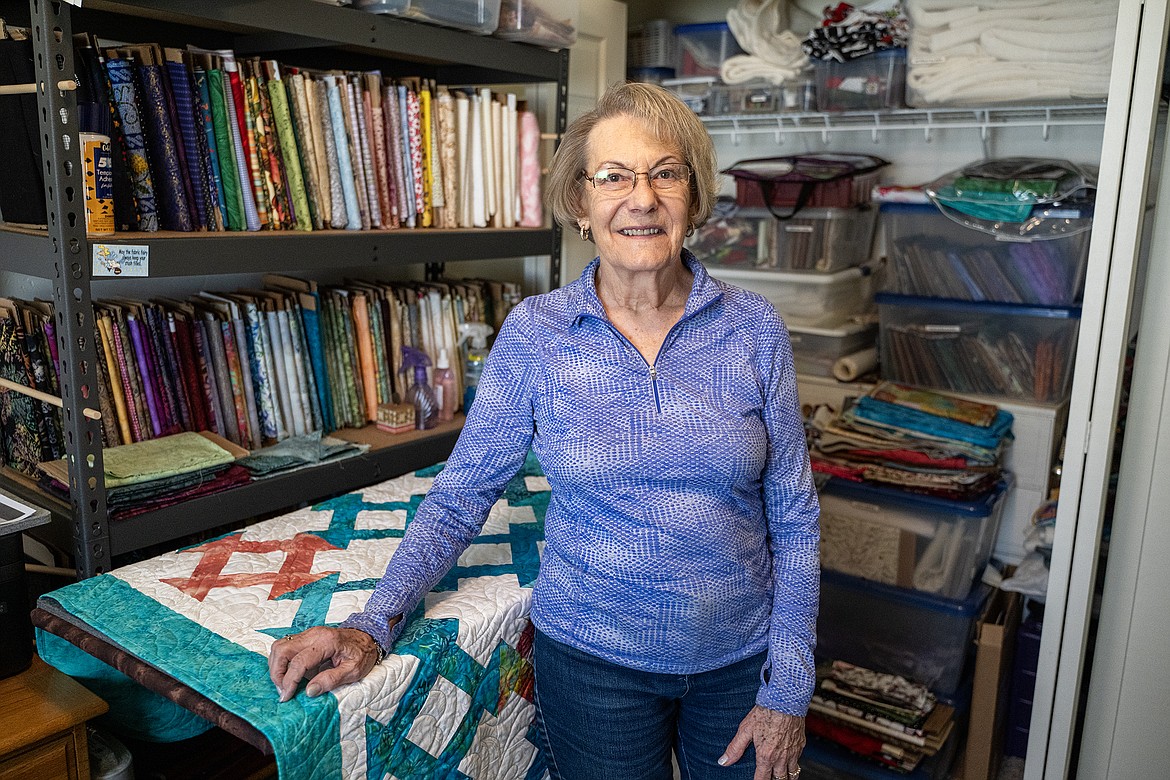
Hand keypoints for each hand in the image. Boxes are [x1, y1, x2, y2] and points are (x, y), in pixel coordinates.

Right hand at [268, 626, 383, 701]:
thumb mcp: (354, 671)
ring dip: (277, 666)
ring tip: (285, 684)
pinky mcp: (306, 637)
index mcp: (327, 642)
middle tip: (283, 690)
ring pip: (280, 646)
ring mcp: (309, 633)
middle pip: (282, 649)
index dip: (289, 681)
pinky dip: (282, 661)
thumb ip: (331, 680)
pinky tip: (290, 675)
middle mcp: (314, 634)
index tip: (287, 697)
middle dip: (277, 672)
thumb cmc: (363, 654)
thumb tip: (309, 691)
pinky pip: (286, 646)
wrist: (368, 637)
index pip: (299, 661)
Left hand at [718, 705, 805, 779]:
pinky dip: (794, 764)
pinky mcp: (801, 744)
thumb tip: (724, 761)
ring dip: (786, 777)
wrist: (786, 700)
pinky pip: (799, 761)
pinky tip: (789, 760)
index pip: (762, 779)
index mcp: (767, 756)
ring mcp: (793, 752)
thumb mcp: (745, 729)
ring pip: (792, 774)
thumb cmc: (766, 712)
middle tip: (768, 778)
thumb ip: (735, 748)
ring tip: (780, 776)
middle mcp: (782, 757)